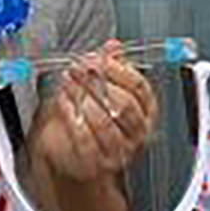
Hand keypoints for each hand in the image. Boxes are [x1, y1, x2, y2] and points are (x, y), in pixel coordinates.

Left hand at [27, 40, 158, 183]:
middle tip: (78, 67)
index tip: (96, 58)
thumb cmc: (93, 122)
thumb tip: (113, 46)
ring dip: (83, 97)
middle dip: (98, 81)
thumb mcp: (103, 90)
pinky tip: (62, 100)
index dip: (117, 69)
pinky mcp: (97, 164)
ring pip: (105, 121)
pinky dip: (71, 114)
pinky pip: (83, 137)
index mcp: (147, 112)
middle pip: (124, 103)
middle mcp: (139, 134)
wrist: (77, 158)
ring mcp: (120, 152)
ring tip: (68, 81)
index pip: (140, 87)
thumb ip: (110, 67)